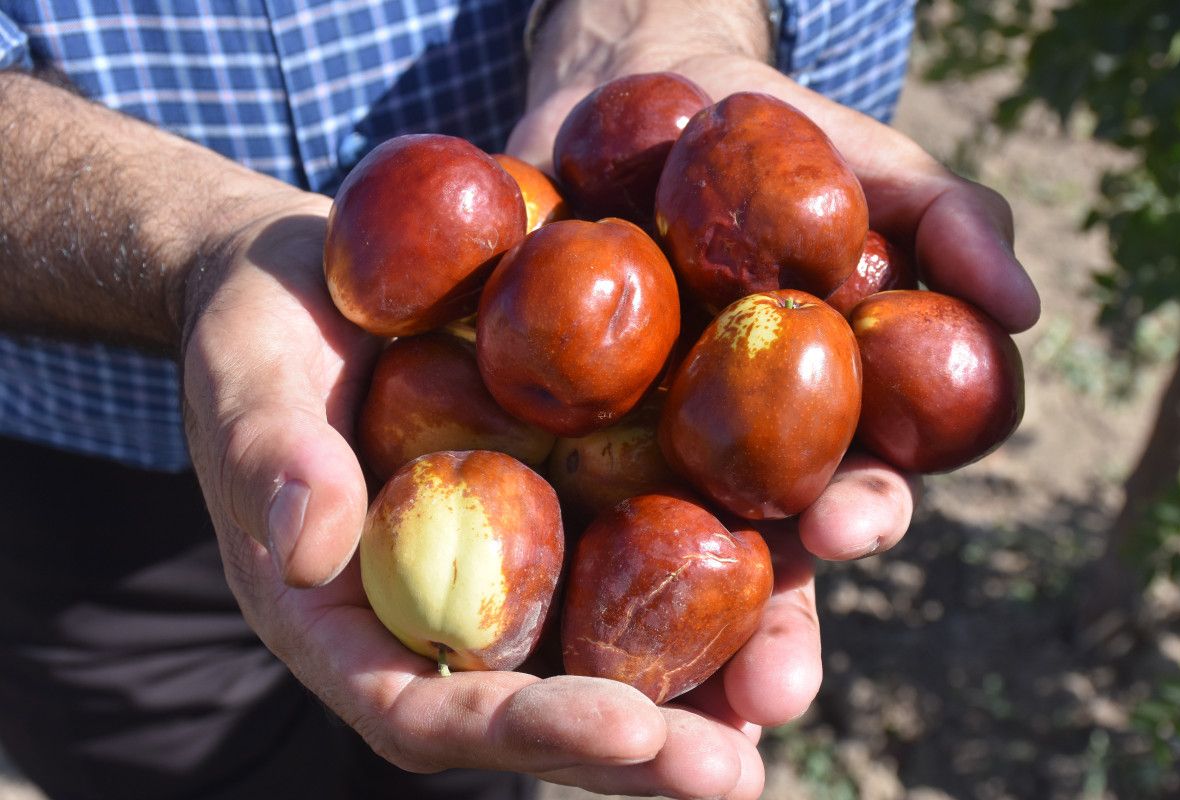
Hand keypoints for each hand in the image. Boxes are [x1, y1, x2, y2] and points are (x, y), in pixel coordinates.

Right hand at [177, 194, 760, 797]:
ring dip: (707, 674)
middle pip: (546, 700)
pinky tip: (802, 552)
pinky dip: (718, 554)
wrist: (319, 276)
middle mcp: (454, 606)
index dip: (527, 731)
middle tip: (734, 771)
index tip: (625, 732)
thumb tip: (310, 545)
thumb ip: (268, 460)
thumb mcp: (244, 382)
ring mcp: (522, 552)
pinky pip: (645, 533)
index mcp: (358, 619)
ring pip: (613, 636)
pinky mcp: (574, 484)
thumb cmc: (258, 336)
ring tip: (789, 691)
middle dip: (642, 746)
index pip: (433, 711)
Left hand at [506, 44, 1039, 796]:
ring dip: (650, 641)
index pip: (846, 488)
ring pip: (638, 562)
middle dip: (759, 626)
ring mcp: (625, 453)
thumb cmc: (769, 135)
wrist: (626, 101)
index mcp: (810, 422)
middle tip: (760, 693)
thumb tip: (1023, 308)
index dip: (856, 513)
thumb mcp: (866, 162)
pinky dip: (527, 550)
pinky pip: (530, 496)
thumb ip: (949, 222)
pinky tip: (519, 617)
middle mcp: (720, 459)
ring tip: (652, 713)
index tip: (854, 524)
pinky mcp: (537, 433)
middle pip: (743, 560)